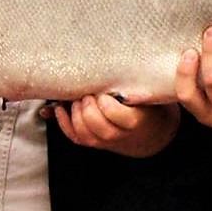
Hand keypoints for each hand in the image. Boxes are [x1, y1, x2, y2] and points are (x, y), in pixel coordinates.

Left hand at [48, 95, 180, 158]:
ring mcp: (105, 141)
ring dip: (75, 113)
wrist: (150, 133)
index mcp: (135, 120)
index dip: (104, 100)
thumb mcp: (145, 94)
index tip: (105, 90)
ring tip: (79, 99)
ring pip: (83, 132)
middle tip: (90, 93)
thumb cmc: (146, 106)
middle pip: (95, 122)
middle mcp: (119, 134)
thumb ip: (130, 83)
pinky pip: (75, 136)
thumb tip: (109, 67)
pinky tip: (60, 108)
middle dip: (87, 105)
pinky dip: (63, 122)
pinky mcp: (94, 143)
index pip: (113, 113)